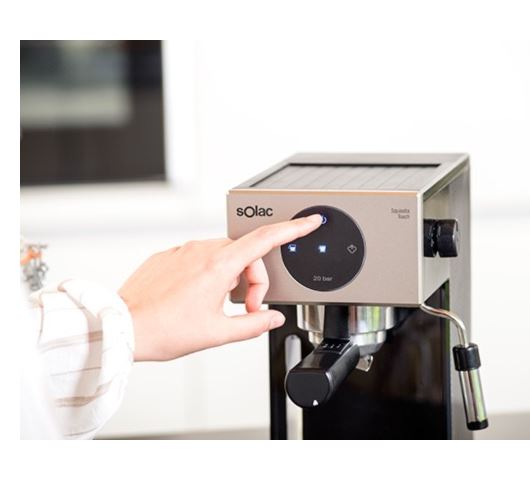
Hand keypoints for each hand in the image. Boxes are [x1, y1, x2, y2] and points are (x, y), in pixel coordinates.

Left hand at [119, 214, 322, 360]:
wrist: (122, 327)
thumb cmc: (164, 330)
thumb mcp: (218, 333)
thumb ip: (253, 324)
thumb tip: (272, 318)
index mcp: (219, 265)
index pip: (265, 239)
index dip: (293, 228)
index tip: (309, 221)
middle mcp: (201, 250)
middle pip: (246, 254)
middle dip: (253, 279)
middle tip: (246, 308)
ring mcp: (183, 251)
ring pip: (223, 256)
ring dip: (231, 277)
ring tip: (217, 305)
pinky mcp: (168, 256)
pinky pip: (199, 258)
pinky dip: (208, 274)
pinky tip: (196, 298)